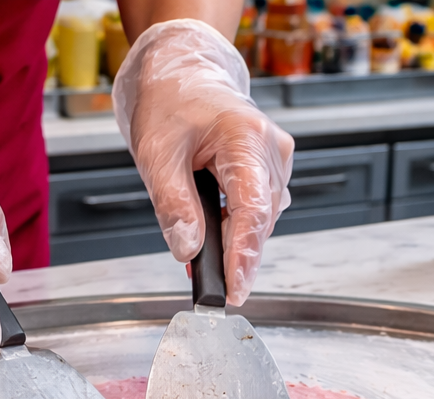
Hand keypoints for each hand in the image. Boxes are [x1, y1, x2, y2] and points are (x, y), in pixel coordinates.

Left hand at [113, 20, 293, 305]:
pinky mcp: (271, 168)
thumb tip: (188, 249)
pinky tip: (213, 233)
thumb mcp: (157, 152)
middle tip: (206, 284)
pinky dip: (235, 226)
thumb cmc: (170, 101)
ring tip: (201, 256)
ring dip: (233, 240)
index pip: (252, 211)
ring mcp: (276, 159)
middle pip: (259, 220)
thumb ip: (173, 204)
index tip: (233, 292)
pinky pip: (257, 208)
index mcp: (246, 138)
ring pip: (260, 218)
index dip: (243, 257)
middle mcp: (272, 149)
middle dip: (234, 255)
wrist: (183, 71)